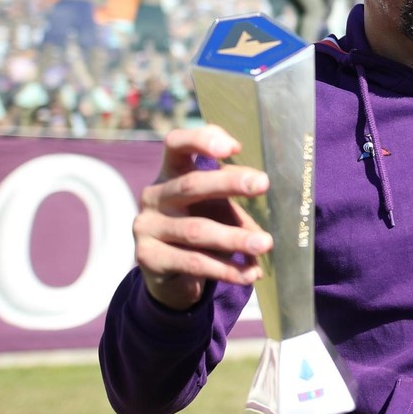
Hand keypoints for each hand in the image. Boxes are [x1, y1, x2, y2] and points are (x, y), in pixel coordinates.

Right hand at [132, 126, 273, 309]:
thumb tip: (262, 189)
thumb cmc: (202, 224)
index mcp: (171, 172)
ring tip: (265, 243)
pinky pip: (193, 262)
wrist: (170, 271)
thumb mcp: (217, 203)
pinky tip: (249, 273)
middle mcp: (154, 195)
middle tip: (263, 184)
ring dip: (235, 238)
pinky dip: (226, 269)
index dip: (201, 140)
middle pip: (191, 185)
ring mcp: (146, 226)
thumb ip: (233, 192)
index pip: (176, 144)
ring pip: (197, 230)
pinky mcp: (148, 257)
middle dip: (229, 183)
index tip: (233, 147)